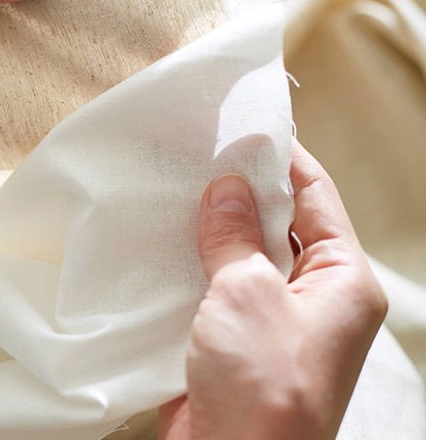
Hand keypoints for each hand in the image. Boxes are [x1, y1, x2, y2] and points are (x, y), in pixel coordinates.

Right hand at [159, 141, 386, 439]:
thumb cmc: (262, 384)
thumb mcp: (250, 292)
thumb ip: (237, 236)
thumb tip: (227, 189)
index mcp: (344, 281)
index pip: (316, 197)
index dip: (282, 159)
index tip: (247, 128)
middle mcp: (315, 295)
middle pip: (282, 222)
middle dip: (244, 189)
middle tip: (204, 152)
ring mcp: (275, 315)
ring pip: (247, 250)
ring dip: (217, 223)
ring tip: (180, 184)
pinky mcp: (238, 333)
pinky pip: (221, 278)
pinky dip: (198, 255)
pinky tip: (168, 232)